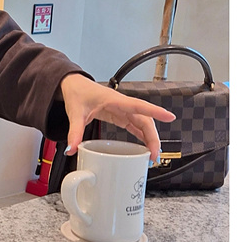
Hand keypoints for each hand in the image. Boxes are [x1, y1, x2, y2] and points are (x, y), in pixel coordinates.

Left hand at [58, 73, 176, 163]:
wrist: (73, 85)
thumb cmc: (77, 93)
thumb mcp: (75, 113)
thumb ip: (74, 131)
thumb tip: (72, 148)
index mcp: (115, 100)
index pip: (139, 106)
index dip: (155, 111)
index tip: (170, 117)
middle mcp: (122, 104)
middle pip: (145, 120)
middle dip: (153, 137)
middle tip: (154, 155)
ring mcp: (123, 110)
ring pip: (143, 123)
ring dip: (149, 138)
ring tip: (152, 155)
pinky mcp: (120, 115)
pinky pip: (135, 125)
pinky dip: (142, 136)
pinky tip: (145, 147)